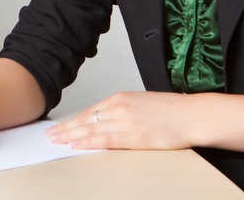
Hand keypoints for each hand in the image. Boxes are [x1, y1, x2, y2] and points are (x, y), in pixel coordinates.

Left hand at [45, 91, 195, 150]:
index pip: (90, 111)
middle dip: (65, 127)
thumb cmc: (172, 111)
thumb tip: (108, 120)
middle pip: (86, 119)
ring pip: (91, 129)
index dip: (72, 120)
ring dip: (71, 135)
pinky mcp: (135, 136)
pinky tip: (77, 144)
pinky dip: (88, 142)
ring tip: (56, 141)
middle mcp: (121, 107)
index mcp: (122, 98)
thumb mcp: (142, 103)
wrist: (193, 115)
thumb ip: (123, 110)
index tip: (59, 126)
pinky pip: (106, 139)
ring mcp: (127, 121)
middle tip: (49, 135)